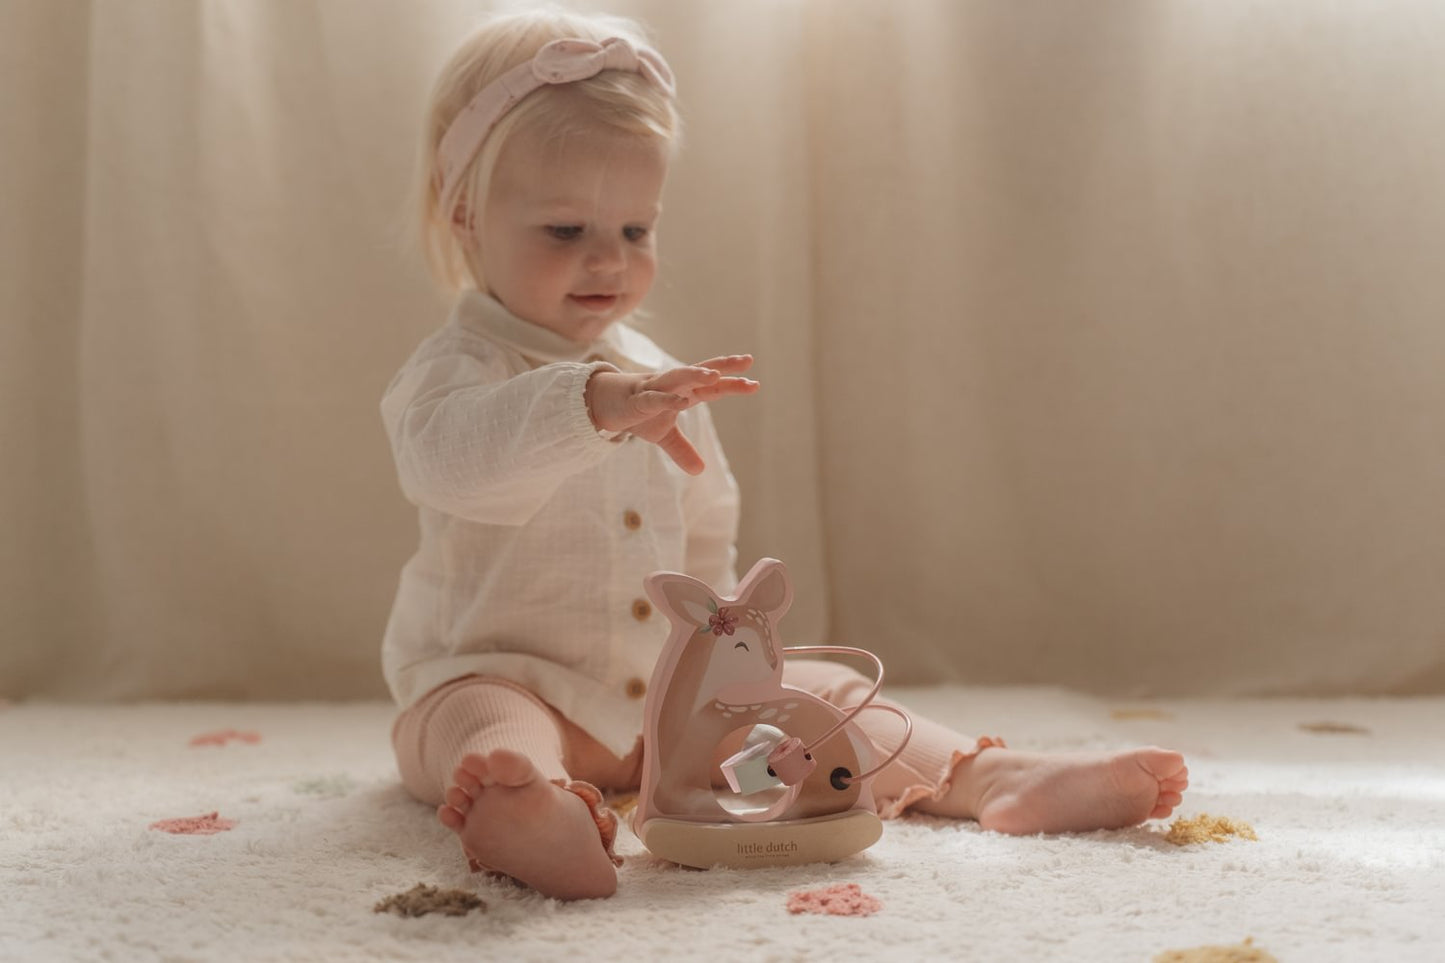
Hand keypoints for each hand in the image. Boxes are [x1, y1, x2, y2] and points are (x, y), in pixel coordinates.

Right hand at [585, 355, 757, 473]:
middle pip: (701, 373)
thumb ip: (683, 450)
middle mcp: (672, 385)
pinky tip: (681, 402)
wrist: (604, 406)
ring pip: (677, 378)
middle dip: (722, 367)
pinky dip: (667, 399)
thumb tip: (699, 470)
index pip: (712, 387)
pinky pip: (654, 398)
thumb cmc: (638, 414)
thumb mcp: (663, 435)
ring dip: (695, 375)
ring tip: (715, 375)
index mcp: (683, 392)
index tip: (754, 383)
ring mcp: (655, 389)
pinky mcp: (637, 400)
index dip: (732, 384)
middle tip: (746, 361)